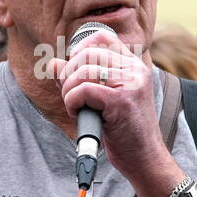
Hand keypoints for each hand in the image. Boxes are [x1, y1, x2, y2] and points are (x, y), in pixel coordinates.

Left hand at [49, 29, 166, 186]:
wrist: (144, 158)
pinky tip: (80, 114)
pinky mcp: (121, 101)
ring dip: (68, 91)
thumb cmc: (124, 131)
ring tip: (75, 107)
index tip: (75, 72)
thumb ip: (79, 79)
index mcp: (134, 65)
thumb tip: (52, 64)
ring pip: (82, 71)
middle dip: (68, 75)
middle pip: (86, 54)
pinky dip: (72, 102)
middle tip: (71, 95)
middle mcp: (135, 70)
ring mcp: (130, 84)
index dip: (80, 49)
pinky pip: (83, 90)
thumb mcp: (102, 100)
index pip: (102, 38)